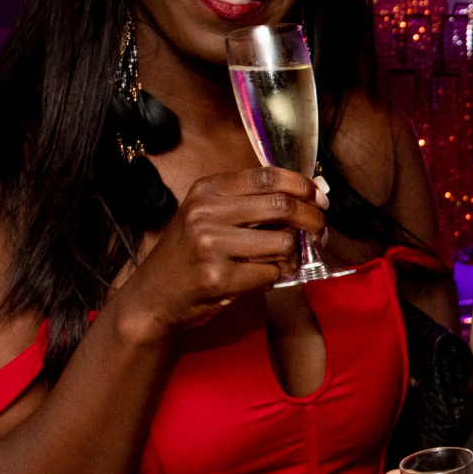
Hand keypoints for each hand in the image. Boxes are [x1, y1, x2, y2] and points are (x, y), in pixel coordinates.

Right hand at [111, 167, 327, 341]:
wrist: (152, 297)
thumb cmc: (189, 255)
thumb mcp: (209, 215)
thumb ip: (255, 202)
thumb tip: (317, 190)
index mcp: (207, 190)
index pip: (268, 176)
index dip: (302, 185)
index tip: (319, 198)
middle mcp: (206, 212)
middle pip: (282, 206)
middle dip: (312, 219)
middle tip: (320, 232)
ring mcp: (210, 245)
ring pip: (283, 243)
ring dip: (291, 256)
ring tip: (280, 263)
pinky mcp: (217, 277)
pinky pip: (271, 274)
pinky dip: (275, 278)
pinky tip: (259, 278)